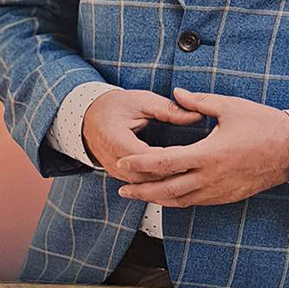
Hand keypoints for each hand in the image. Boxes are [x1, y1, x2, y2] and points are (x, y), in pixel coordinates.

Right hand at [81, 88, 202, 177]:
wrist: (87, 116)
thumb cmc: (112, 106)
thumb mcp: (141, 101)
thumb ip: (168, 110)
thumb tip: (196, 116)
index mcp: (118, 140)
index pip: (150, 157)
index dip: (173, 158)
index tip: (196, 155)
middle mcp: (115, 160)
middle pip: (150, 176)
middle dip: (174, 173)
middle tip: (200, 170)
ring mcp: (115, 171)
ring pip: (146, 186)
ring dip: (168, 183)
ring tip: (192, 179)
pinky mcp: (119, 175)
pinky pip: (141, 186)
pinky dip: (158, 184)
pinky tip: (176, 182)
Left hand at [116, 88, 288, 206]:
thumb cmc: (263, 126)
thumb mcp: (229, 107)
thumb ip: (198, 101)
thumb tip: (176, 93)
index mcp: (208, 154)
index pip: (165, 162)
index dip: (140, 164)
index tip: (122, 163)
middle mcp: (211, 177)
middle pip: (167, 189)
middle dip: (141, 190)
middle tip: (121, 189)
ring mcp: (219, 191)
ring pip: (180, 200)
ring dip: (156, 198)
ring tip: (137, 195)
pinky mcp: (227, 197)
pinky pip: (195, 202)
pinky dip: (176, 201)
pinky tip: (166, 196)